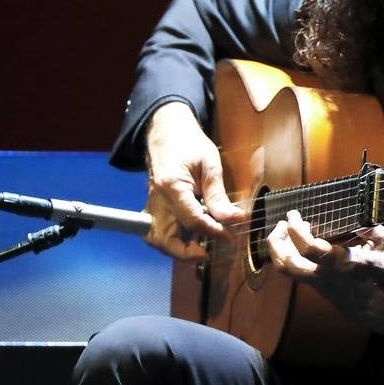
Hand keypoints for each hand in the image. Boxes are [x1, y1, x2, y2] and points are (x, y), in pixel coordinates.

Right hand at [142, 101, 244, 259]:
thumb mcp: (210, 164)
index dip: (213, 231)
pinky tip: (188, 240)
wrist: (166, 131)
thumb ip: (218, 195)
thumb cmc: (188, 142)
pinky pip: (155, 232)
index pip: (191, 219)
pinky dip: (170, 241)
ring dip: (175, 250)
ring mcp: (151, 204)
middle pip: (163, 238)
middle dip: (186, 253)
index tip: (230, 236)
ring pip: (155, 239)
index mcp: (171, 186)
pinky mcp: (153, 206)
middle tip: (208, 253)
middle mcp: (157, 199)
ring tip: (199, 250)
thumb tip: (232, 219)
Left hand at [268, 209, 383, 338]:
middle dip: (276, 242)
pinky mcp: (320, 287)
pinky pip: (296, 271)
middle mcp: (327, 275)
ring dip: (279, 249)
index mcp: (345, 263)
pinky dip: (290, 254)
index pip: (309, 249)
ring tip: (285, 231)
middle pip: (287, 264)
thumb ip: (371, 228)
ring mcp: (320, 283)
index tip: (294, 215)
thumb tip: (355, 219)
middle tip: (281, 223)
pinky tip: (300, 243)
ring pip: (287, 270)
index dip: (296, 230)